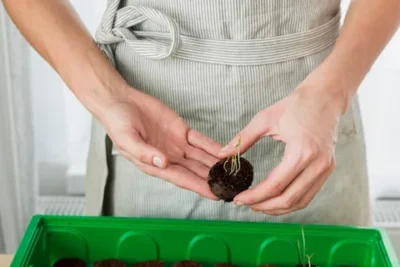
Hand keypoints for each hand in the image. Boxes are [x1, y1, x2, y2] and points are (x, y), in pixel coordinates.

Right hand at [99, 88, 221, 199]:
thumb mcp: (126, 139)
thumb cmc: (117, 123)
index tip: (216, 195)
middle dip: (214, 180)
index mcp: (155, 165)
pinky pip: (200, 140)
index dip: (200, 187)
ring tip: (234, 172)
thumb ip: (144, 152)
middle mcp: (169, 158)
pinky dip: (212, 146)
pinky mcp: (181, 131)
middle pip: (196, 171)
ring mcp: (176, 145)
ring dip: (216, 164)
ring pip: (201, 157)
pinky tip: (225, 152)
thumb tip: (163, 163)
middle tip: (232, 186)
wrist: (120, 102)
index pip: (182, 179)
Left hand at [218, 82, 345, 214]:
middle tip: (246, 205)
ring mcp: (326, 169)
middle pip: (289, 199)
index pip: (275, 185)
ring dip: (278, 208)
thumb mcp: (265, 119)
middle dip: (264, 207)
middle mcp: (317, 164)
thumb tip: (222, 155)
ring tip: (258, 205)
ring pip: (300, 202)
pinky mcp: (328, 169)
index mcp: (302, 152)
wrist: (325, 96)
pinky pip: (309, 194)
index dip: (255, 196)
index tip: (239, 199)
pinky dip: (291, 202)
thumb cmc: (296, 105)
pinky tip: (275, 199)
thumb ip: (243, 139)